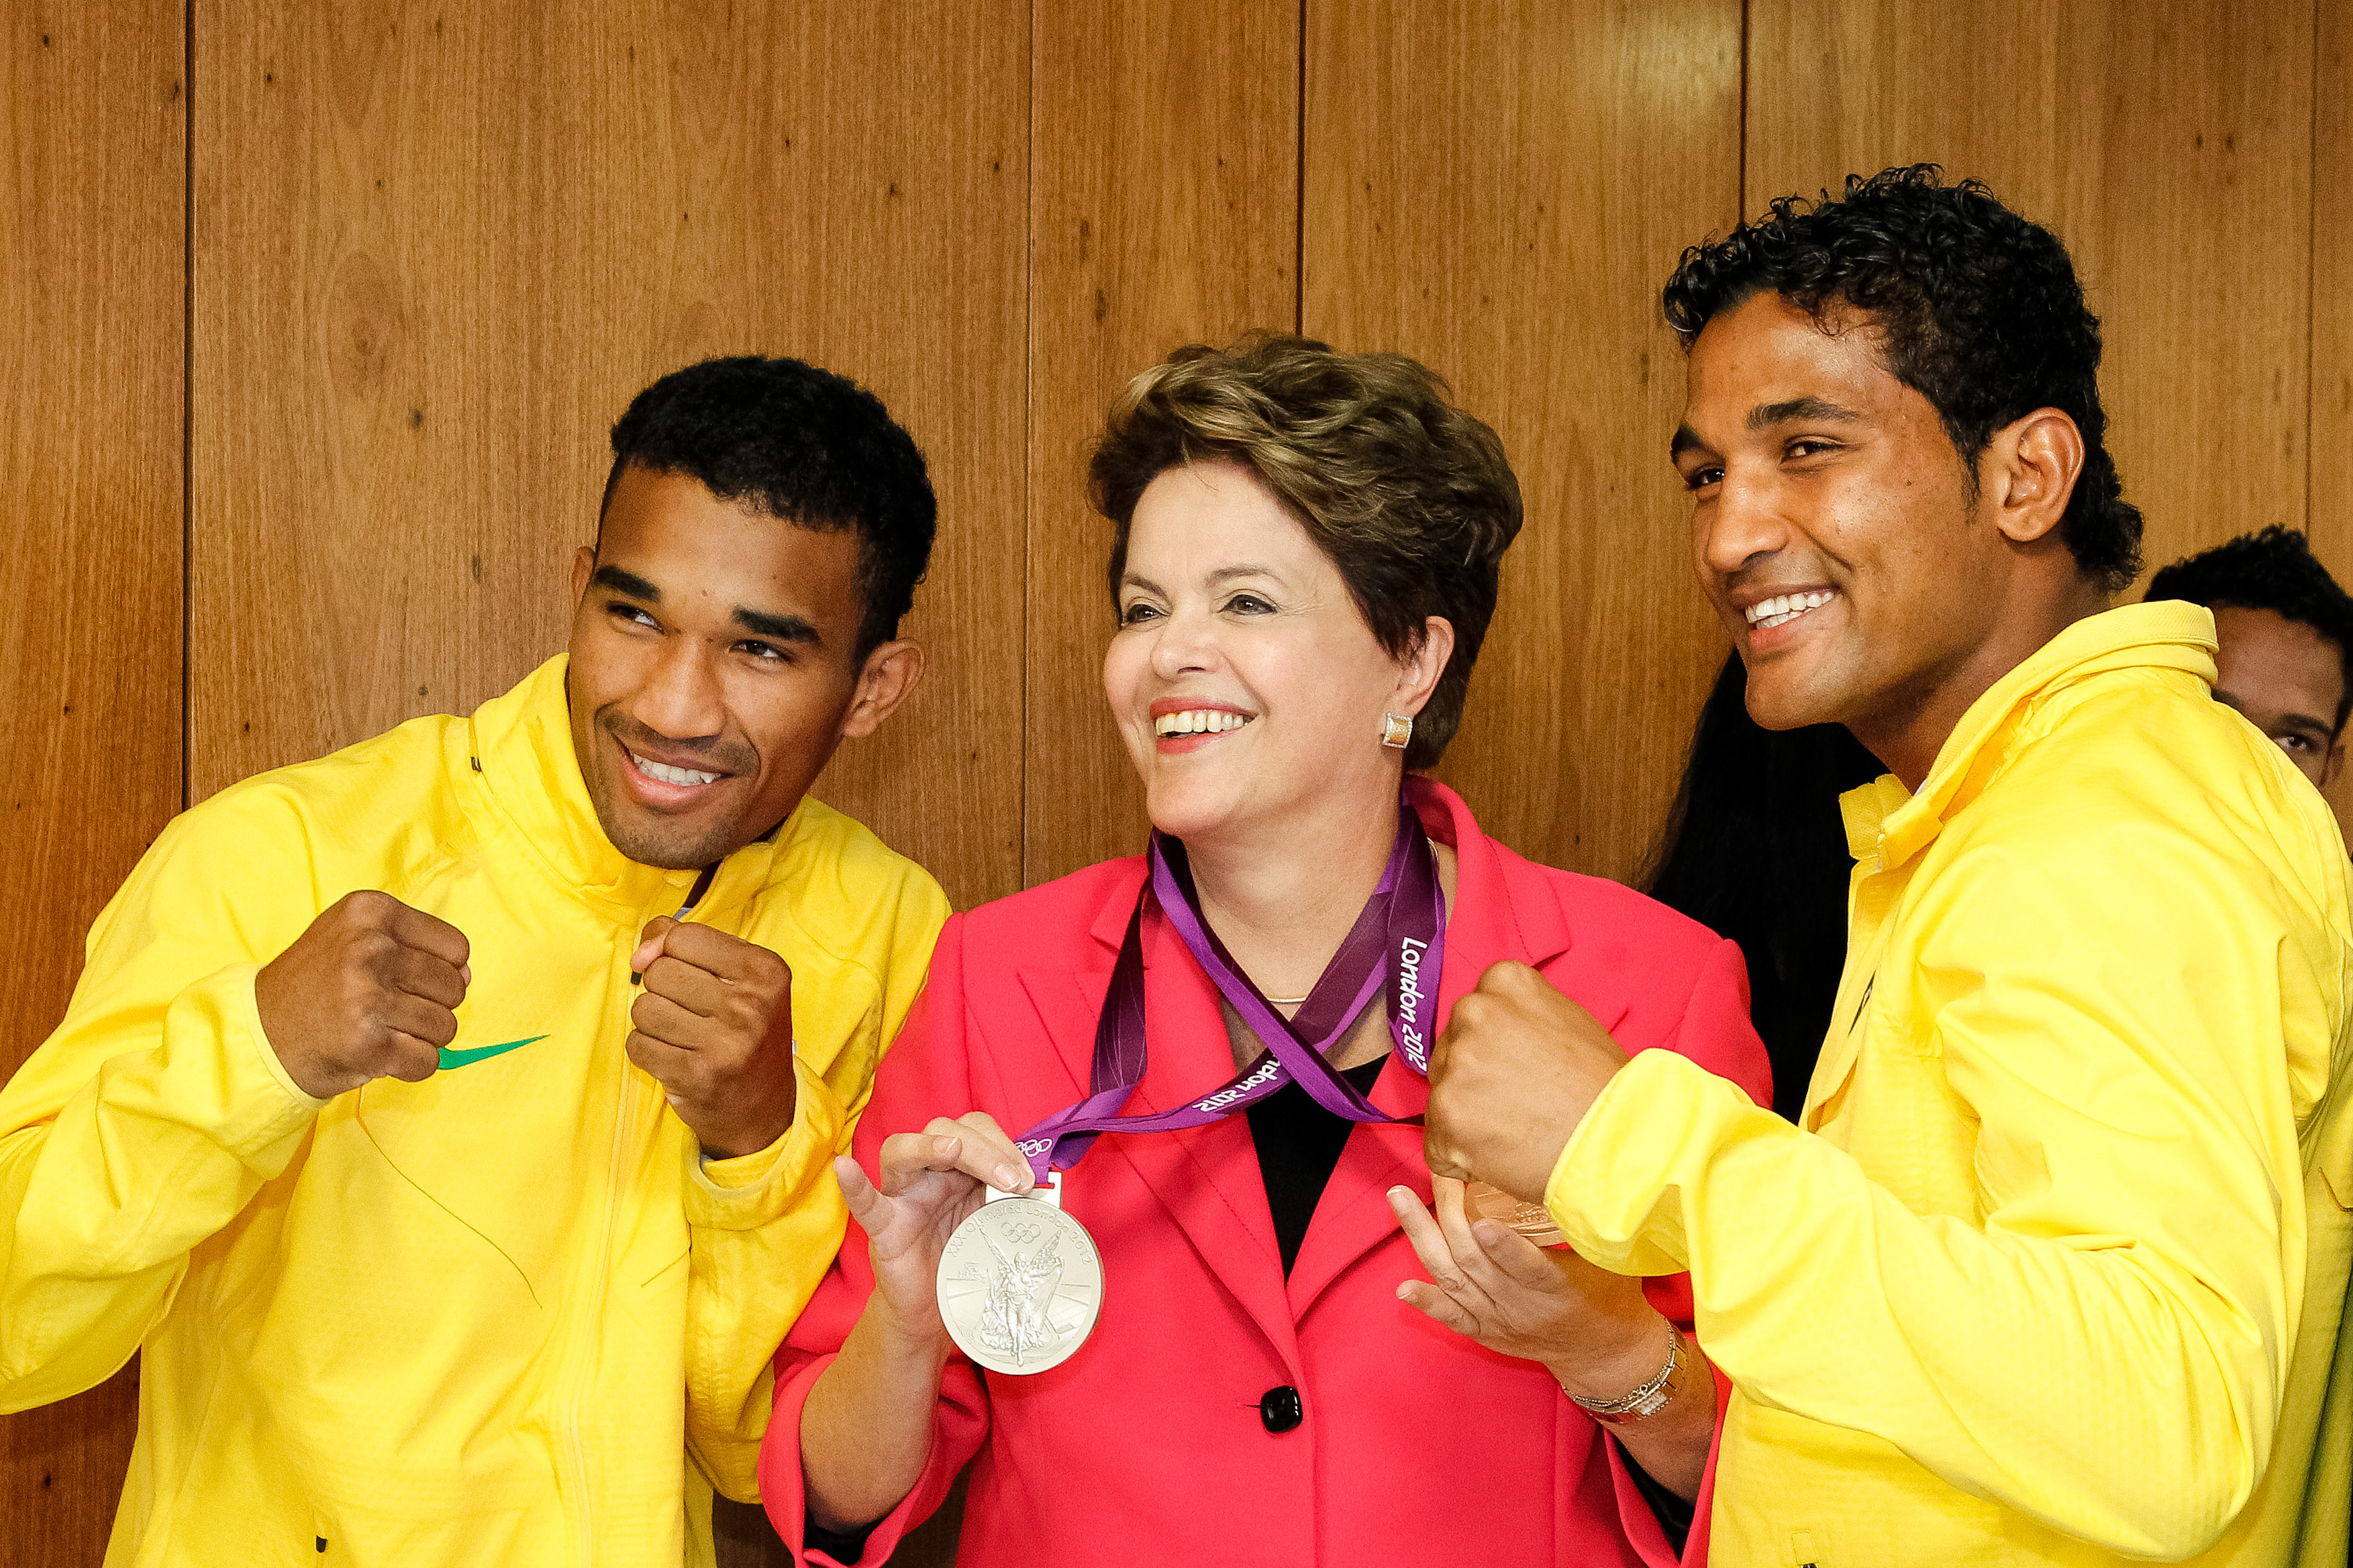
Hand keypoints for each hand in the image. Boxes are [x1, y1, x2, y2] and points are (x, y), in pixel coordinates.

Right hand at [254, 890, 470, 1098]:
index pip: (456, 948)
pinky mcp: (368, 1044)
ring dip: (421, 1037)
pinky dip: (412, 1065)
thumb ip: (415, 946)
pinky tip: (382, 1054)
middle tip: (389, 1009)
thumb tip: (467, 973)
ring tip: (383, 1030)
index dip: (442, 970)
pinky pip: (428, 1061)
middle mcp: (370, 948)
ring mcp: (368, 997)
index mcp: (371, 912)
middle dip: (432, 1005)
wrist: (260, 1033)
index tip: (406, 978)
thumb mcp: (355, 937)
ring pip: (446, 1026)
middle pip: (454, 987)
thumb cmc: (316, 983)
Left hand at [628, 916, 797, 1156]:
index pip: (684, 937)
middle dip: (662, 989)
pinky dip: (646, 1050)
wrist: (765, 1108)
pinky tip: (673, 1056)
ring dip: (652, 1021)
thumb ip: (687, 944)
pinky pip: (637, 1045)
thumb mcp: (739, 977)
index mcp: (765, 971)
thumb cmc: (745, 1032)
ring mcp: (725, 1044)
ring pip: (644, 1008)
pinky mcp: (696, 1076)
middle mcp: (750, 1006)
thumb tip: (641, 953)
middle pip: (660, 972)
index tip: (678, 968)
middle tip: (690, 1010)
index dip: (667, 949)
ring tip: (682, 1034)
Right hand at [837, 1112, 1033, 1351]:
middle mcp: (928, 1172)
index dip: (1005, 1144)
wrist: (936, 1311)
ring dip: (931, 1145)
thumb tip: (1051, 1183)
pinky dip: (855, 1186)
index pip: (977, 1130)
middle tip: (1014, 1180)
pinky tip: (845, 1168)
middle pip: (945, 1130)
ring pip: (902, 1149)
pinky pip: (866, 1204)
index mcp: (960, 1167)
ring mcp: (902, 1197)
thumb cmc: (965, 1260)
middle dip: (983, 1148)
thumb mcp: (996, 1222)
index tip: (1031, 1177)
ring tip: (953, 1150)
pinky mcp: (884, 1229)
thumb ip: (1015, 1201)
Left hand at [1390, 1177, 1663, 1393]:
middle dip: (1449, 1215)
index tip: (1482, 1220)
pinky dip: (1428, 1302)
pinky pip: (1452, 1317)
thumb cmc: (1612, 1297)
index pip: (1527, 1266)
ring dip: (1422, 1238)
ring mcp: (1498, 1320)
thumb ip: (1591, 1225)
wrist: (1605, 1354)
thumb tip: (1581, 1174)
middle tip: (1434, 1174)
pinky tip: (1402, 1288)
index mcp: (1558, 1289)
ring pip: (1453, 1278)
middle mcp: (1521, 1306)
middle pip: (1476, 1261)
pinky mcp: (1486, 1331)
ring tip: (1399, 1199)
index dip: (1503, 1246)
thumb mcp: (1614, 1261)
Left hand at [1424, 961, 1627, 1202]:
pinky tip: (1504, 1156)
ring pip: (1444, 1098)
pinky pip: (1439, 1145)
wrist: (1621, 1142)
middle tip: (1518, 1108)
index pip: (1475, 1016)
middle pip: (1453, 1053)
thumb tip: (1500, 1039)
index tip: (1516, 1072)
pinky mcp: (1444, 1114)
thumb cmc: (1606, 1090)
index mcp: (1503, 982)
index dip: (1493, 1052)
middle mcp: (1472, 1012)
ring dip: (1470, 1122)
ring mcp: (1455, 1063)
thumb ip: (1523, 1019)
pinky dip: (1464, 1159)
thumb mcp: (1569, 1022)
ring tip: (1518, 1134)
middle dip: (1475, 1083)